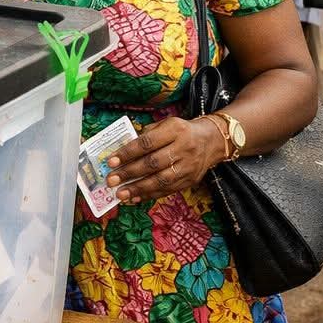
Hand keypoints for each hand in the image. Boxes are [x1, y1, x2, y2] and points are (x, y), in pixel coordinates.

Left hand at [104, 117, 226, 204]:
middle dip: (129, 173)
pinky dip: (149, 195)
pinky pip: (167, 190)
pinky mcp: (190, 181)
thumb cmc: (181, 131)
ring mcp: (188, 167)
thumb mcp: (166, 124)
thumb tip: (124, 150)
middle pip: (153, 163)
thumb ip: (147, 135)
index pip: (147, 143)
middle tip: (112, 180)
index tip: (111, 161)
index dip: (128, 153)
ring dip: (138, 189)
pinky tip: (135, 198)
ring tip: (120, 194)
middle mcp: (183, 148)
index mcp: (175, 130)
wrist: (211, 141)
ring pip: (160, 180)